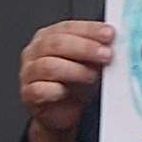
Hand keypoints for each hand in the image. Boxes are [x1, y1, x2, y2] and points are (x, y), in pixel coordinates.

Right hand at [18, 20, 113, 141]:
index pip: (67, 27)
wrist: (63, 113)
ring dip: (74, 70)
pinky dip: (55, 90)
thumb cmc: (75, 85)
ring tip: (91, 76)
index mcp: (48, 37)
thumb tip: (113, 42)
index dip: (89, 30)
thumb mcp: (89, 63)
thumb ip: (97, 50)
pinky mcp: (28, 93)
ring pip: (48, 66)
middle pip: (56, 44)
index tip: (109, 34)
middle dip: (84, 48)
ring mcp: (29, 72)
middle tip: (105, 54)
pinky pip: (39, 89)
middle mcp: (35, 52)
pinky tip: (66, 92)